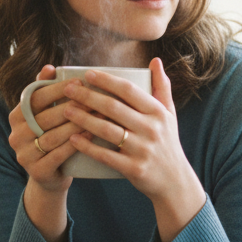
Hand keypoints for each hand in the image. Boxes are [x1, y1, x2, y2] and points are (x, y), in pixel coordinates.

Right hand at [7, 65, 82, 193]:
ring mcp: (24, 155)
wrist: (50, 176)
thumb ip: (44, 91)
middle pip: (45, 117)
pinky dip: (75, 144)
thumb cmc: (51, 137)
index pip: (35, 98)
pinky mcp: (37, 172)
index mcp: (16, 116)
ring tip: (97, 116)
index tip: (79, 81)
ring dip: (76, 124)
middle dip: (72, 106)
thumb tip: (49, 67)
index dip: (57, 89)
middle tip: (94, 98)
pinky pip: (57, 155)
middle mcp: (15, 135)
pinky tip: (91, 135)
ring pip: (52, 136)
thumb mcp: (45, 115)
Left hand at [62, 59, 205, 241]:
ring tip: (66, 110)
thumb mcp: (169, 114)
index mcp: (158, 113)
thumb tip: (155, 60)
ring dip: (83, 119)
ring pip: (107, 130)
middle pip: (113, 108)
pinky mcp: (134, 169)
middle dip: (88, 96)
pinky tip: (73, 138)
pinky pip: (106, 156)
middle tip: (68, 90)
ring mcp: (142, 150)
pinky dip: (88, 147)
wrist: (175, 181)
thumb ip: (162, 87)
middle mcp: (151, 129)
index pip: (129, 90)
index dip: (107, 80)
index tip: (87, 74)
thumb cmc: (168, 143)